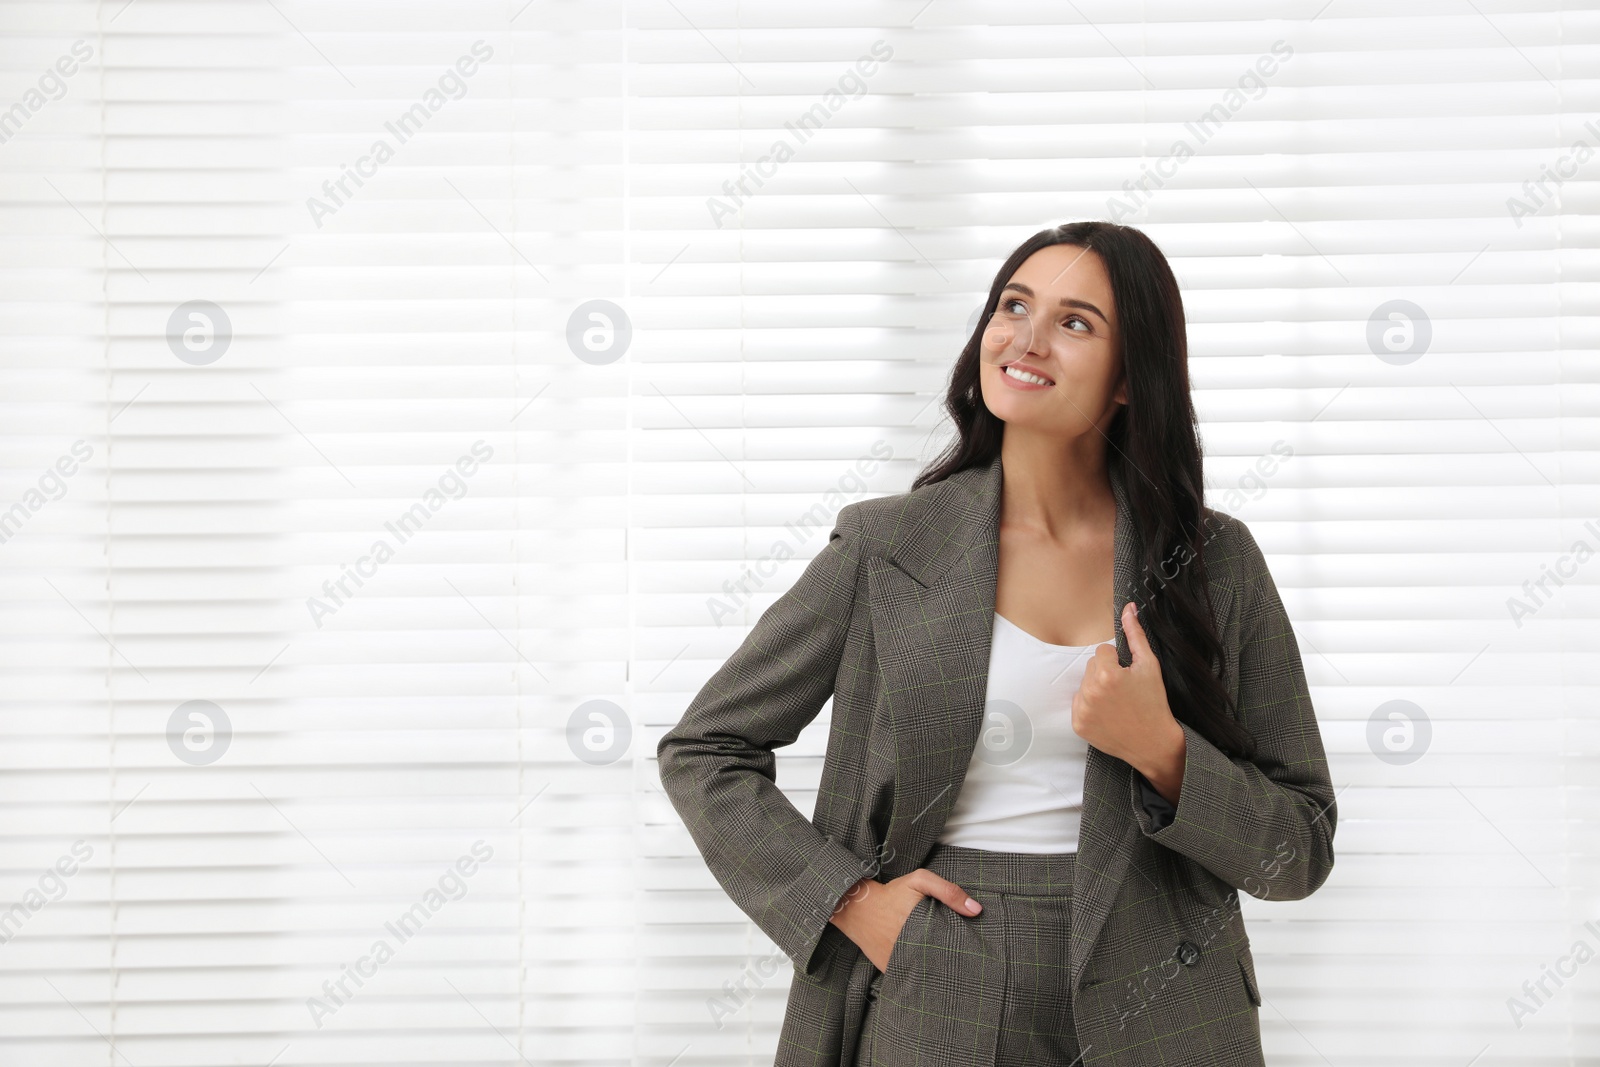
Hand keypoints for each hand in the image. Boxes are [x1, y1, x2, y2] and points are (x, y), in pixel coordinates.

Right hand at [827, 869, 981, 972]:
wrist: (857, 908)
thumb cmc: (891, 893)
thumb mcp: (920, 881)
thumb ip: (948, 891)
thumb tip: (976, 910)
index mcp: (924, 928)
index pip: (953, 945)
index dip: (964, 946)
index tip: (971, 946)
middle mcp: (912, 949)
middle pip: (943, 961)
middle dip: (952, 960)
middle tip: (962, 958)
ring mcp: (900, 962)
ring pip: (927, 972)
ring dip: (936, 969)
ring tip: (944, 964)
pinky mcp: (890, 969)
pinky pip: (909, 977)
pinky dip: (917, 975)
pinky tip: (925, 970)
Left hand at [1071, 600, 1186, 804]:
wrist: (1154, 743)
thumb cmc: (1154, 703)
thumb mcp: (1149, 666)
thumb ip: (1136, 635)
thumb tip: (1129, 608)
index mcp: (1107, 674)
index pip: (1102, 651)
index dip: (1118, 662)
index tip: (1128, 676)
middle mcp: (1090, 692)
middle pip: (1091, 667)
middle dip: (1106, 674)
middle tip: (1124, 691)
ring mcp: (1082, 710)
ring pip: (1084, 684)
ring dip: (1096, 689)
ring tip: (1117, 703)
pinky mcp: (1078, 725)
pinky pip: (1078, 703)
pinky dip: (1090, 707)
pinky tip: (1108, 714)